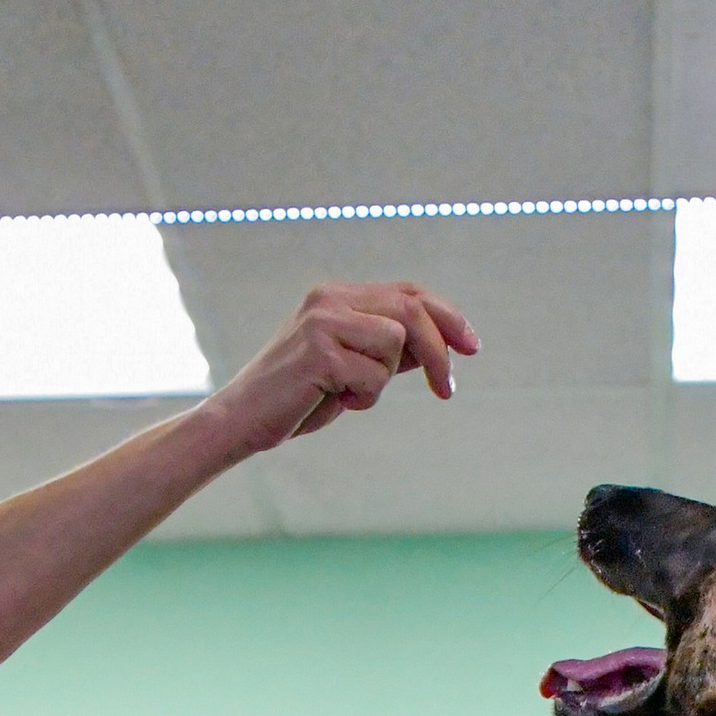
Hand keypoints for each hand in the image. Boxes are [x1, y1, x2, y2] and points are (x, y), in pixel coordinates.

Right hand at [213, 285, 478, 454]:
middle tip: (448, 391)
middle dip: (439, 352)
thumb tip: (437, 345)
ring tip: (347, 394)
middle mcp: (331, 298)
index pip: (408, 294)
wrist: (243, 420)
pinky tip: (333, 400)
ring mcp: (324, 320)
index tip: (472, 347)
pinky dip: (363, 397)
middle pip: (411, 311)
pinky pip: (373, 375)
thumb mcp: (351, 369)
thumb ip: (388, 351)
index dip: (447, 318)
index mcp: (338, 296)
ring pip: (394, 344)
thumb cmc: (297, 399)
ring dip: (381, 381)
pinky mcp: (319, 350)